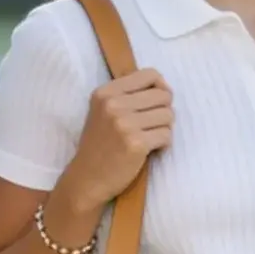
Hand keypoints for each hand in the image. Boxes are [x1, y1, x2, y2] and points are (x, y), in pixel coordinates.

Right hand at [68, 69, 173, 208]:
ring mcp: (125, 124)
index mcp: (106, 92)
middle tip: (152, 125)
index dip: (160, 87)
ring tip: (150, 137)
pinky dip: (163, 144)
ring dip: (164, 128)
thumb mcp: (103, 111)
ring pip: (168, 115)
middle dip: (164, 110)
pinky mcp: (136, 144)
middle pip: (163, 95)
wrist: (86, 179)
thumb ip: (127, 95)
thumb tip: (163, 87)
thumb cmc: (99, 145)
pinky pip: (167, 135)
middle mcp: (114, 105)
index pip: (150, 74)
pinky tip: (150, 150)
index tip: (156, 102)